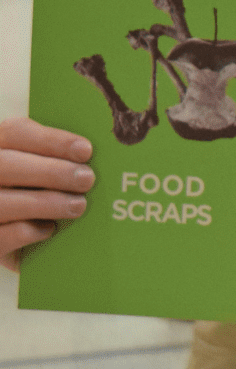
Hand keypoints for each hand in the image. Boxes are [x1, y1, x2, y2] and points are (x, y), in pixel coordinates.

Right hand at [0, 117, 94, 271]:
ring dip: (45, 203)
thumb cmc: (31, 189)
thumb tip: (93, 155)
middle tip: (87, 179)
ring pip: (2, 202)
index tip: (86, 150)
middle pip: (6, 165)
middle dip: (51, 172)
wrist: (7, 227)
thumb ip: (55, 156)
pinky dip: (26, 232)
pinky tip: (50, 229)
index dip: (52, 140)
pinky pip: (1, 236)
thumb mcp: (38, 167)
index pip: (16, 132)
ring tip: (78, 205)